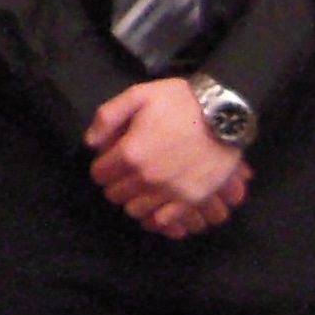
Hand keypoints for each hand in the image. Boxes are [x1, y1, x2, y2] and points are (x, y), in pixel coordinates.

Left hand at [85, 79, 250, 238]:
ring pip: (135, 210)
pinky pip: (163, 220)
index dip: (103, 165)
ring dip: (135, 198)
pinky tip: (159, 201)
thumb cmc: (180, 101)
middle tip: (128, 171)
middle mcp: (147, 177)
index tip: (112, 159)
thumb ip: (107, 117)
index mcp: (130, 153)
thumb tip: (90, 143)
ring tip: (144, 185)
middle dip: (117, 182)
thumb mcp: (139, 95)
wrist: (224, 112)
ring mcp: (170, 191)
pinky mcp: (191, 199)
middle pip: (115, 194)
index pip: (99, 174)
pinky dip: (157, 213)